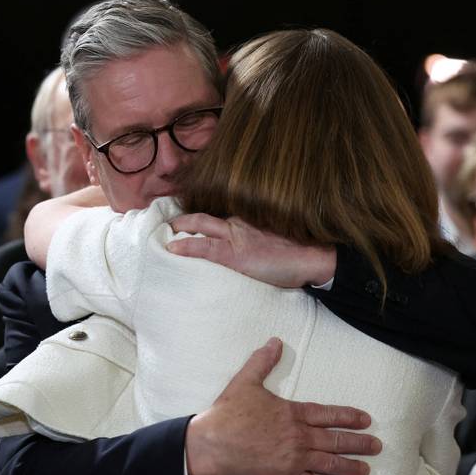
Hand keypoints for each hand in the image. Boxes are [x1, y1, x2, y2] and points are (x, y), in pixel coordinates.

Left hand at [167, 214, 335, 287]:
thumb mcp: (275, 242)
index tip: (185, 221)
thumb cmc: (299, 254)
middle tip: (166, 225)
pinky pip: (203, 247)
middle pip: (204, 217)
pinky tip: (172, 248)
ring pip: (200, 226)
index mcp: (248, 221)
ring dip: (179, 229)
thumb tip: (249, 252)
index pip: (218, 217)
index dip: (199, 219)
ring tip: (162, 236)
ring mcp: (235, 237)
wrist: (313, 258)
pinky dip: (185, 246)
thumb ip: (257, 242)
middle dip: (182, 220)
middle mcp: (239, 224)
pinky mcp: (234, 254)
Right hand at [186, 338, 381, 474]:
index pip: (328, 414)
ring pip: (329, 463)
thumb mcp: (245, 381)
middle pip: (335, 440)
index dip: (348, 417)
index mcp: (292, 413)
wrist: (211, 445)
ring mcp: (293, 459)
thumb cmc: (227, 414)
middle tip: (376, 446)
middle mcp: (298, 437)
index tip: (365, 420)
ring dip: (349, 466)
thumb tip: (275, 341)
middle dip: (359, 443)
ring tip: (365, 469)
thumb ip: (262, 361)